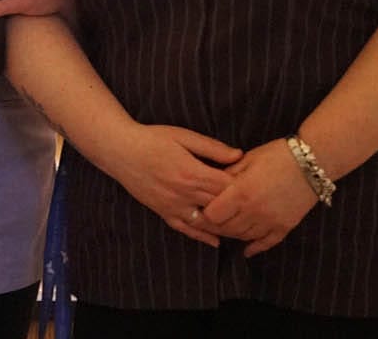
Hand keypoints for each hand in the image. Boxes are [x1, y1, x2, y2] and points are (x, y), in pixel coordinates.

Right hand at [98, 124, 242, 246]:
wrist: (120, 150)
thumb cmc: (152, 139)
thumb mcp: (183, 136)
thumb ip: (212, 148)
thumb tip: (238, 155)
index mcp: (192, 172)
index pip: (226, 187)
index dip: (243, 188)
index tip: (256, 187)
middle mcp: (184, 193)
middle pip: (219, 207)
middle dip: (238, 209)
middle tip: (255, 210)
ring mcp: (173, 206)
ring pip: (205, 223)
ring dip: (223, 226)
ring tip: (242, 228)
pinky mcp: (163, 212)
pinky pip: (186, 229)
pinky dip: (202, 237)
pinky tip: (216, 241)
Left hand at [198, 138, 317, 255]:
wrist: (311, 162)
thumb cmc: (276, 155)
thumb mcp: (246, 159)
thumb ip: (227, 175)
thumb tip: (210, 186)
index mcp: (241, 192)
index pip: (213, 215)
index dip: (204, 214)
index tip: (200, 209)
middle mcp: (254, 211)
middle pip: (226, 229)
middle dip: (216, 226)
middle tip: (210, 221)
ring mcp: (270, 221)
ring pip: (243, 237)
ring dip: (233, 234)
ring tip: (227, 227)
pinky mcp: (285, 226)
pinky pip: (266, 243)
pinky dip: (254, 248)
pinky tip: (247, 250)